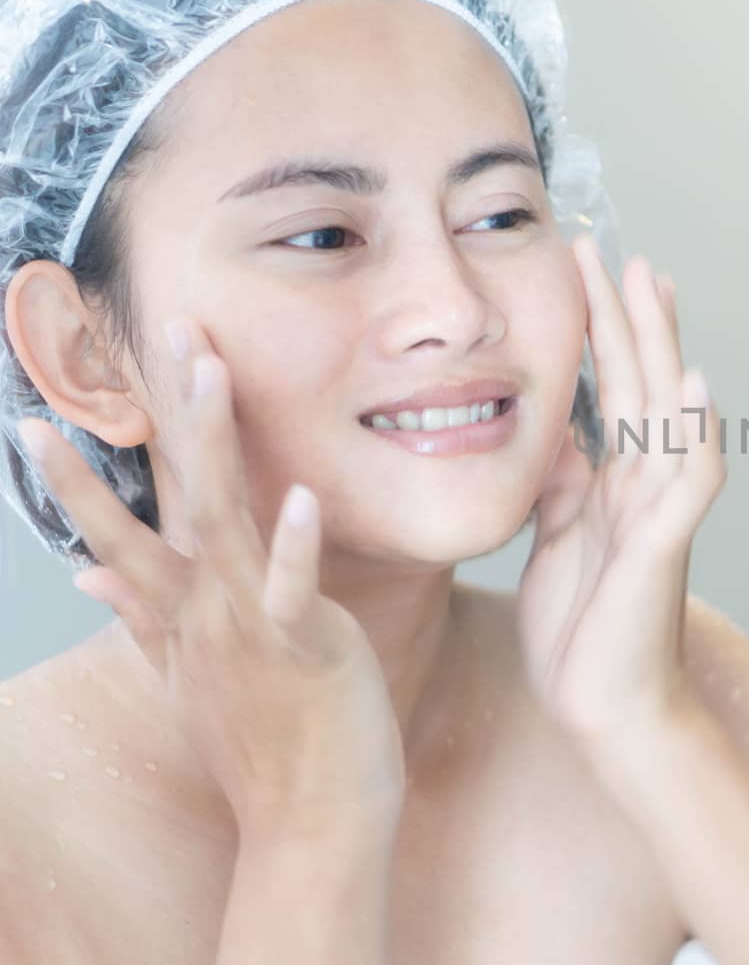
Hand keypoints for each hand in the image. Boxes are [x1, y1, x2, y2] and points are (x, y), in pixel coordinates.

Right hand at [16, 316, 404, 841]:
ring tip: (211, 370)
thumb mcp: (188, 679)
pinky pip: (296, 592)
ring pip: (226, 523)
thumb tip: (90, 576)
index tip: (33, 420)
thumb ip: (143, 621)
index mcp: (184, 613)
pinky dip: (299, 548)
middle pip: (177, 498)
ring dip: (217, 446)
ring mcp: (250, 628)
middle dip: (169, 414)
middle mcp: (207, 611)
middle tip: (160, 330)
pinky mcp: (305, 650)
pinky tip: (304, 496)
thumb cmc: (261, 744)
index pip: (125, 528)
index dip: (83, 475)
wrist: (309, 822)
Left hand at [517, 233, 725, 749]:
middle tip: (611, 250)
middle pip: (640, 382)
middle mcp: (643, 486)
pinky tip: (692, 385)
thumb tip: (558, 434)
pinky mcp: (663, 545)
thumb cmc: (583, 634)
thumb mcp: (557, 543)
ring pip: (667, 411)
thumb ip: (563, 488)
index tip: (589, 273)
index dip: (602, 333)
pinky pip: (690, 480)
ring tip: (649, 284)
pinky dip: (696, 432)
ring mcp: (658, 511)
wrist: (606, 710)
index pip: (612, 390)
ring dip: (659, 346)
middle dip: (626, 315)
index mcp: (614, 484)